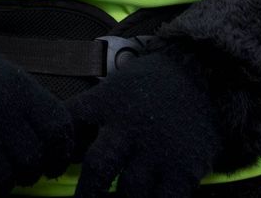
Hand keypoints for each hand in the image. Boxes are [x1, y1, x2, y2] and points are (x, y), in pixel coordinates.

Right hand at [0, 50, 74, 196]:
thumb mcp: (5, 78)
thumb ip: (31, 108)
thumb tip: (59, 146)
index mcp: (20, 91)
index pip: (59, 129)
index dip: (61, 152)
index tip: (54, 162)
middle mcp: (2, 114)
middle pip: (33, 159)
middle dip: (30, 171)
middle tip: (20, 169)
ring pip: (7, 181)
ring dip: (3, 182)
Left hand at [70, 46, 221, 197]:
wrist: (209, 74)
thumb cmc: (154, 84)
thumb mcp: (118, 87)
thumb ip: (92, 114)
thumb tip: (65, 148)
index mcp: (107, 103)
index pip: (69, 125)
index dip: (55, 153)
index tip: (51, 170)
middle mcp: (129, 127)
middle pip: (98, 167)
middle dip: (87, 193)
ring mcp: (158, 150)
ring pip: (129, 193)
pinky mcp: (184, 169)